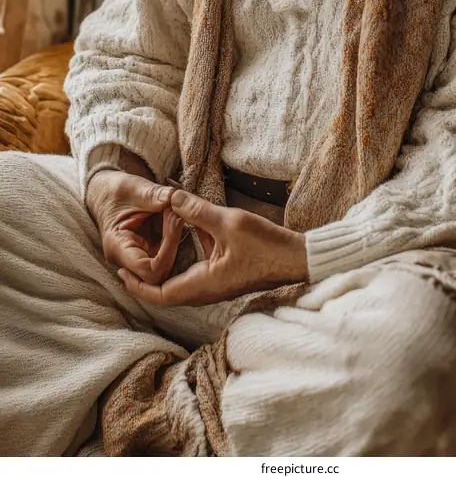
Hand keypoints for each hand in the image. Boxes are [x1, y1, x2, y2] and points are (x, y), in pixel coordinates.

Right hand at [87, 169, 182, 284]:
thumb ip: (152, 194)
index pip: (149, 270)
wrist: (107, 193)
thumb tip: (174, 197)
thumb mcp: (132, 188)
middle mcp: (128, 260)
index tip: (175, 221)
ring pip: (168, 263)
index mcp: (118, 248)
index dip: (168, 252)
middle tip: (178, 213)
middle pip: (161, 271)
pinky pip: (169, 252)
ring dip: (177, 237)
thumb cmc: (116, 191)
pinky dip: (176, 234)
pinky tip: (174, 216)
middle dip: (175, 242)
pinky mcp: (151, 251)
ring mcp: (141, 257)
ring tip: (175, 211)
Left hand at [117, 189, 307, 305]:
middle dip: (145, 277)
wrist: (296, 258)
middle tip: (127, 260)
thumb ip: (198, 211)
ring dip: (165, 264)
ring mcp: (217, 282)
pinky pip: (198, 267)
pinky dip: (186, 253)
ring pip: (182, 278)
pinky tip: (184, 231)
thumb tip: (171, 198)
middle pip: (167, 290)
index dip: (138, 286)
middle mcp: (208, 289)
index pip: (160, 295)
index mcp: (204, 285)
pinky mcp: (226, 273)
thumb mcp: (229, 222)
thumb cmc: (266, 246)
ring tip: (148, 245)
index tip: (121, 272)